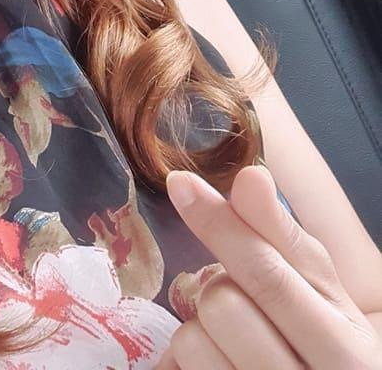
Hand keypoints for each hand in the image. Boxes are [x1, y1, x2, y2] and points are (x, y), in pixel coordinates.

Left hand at [155, 164, 380, 368]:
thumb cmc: (328, 347)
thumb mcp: (323, 295)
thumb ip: (283, 237)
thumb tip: (249, 175)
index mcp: (347, 350)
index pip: (269, 277)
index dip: (220, 225)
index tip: (181, 183)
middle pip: (222, 306)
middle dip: (217, 287)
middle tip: (241, 300)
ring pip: (192, 340)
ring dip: (199, 328)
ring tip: (233, 340)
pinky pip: (178, 369)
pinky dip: (183, 359)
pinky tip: (218, 362)